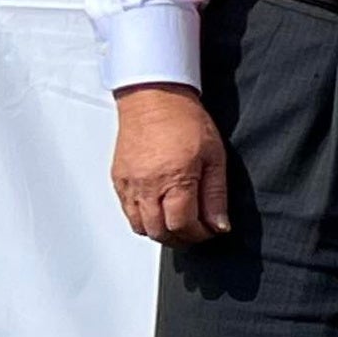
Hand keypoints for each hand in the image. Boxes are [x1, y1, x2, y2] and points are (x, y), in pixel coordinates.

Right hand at [111, 84, 230, 245]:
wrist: (154, 98)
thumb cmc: (185, 120)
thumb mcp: (214, 157)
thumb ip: (216, 195)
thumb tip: (219, 224)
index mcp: (175, 179)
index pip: (184, 225)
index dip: (200, 234)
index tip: (211, 230)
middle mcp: (148, 185)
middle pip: (161, 232)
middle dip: (182, 239)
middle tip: (196, 232)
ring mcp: (129, 184)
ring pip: (141, 227)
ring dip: (161, 232)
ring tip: (178, 225)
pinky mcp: (118, 179)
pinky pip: (127, 212)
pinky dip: (143, 220)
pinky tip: (159, 212)